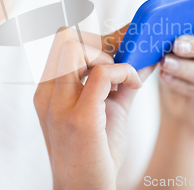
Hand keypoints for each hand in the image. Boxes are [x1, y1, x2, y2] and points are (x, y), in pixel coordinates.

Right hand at [34, 26, 152, 189]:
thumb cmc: (96, 155)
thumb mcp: (108, 111)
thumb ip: (122, 83)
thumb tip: (145, 56)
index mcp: (48, 92)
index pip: (62, 43)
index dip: (93, 38)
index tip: (119, 45)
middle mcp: (48, 95)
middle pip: (66, 38)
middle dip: (100, 41)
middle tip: (123, 59)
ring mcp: (60, 106)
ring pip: (76, 48)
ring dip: (108, 55)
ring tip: (126, 76)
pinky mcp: (80, 118)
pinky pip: (103, 73)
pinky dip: (125, 71)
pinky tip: (134, 85)